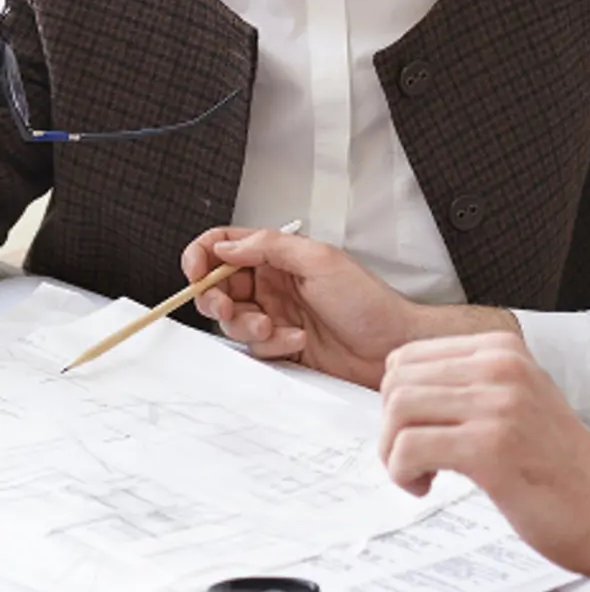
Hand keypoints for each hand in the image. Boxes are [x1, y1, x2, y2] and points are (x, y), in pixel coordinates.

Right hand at [181, 226, 420, 387]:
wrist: (390, 346)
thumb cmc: (368, 302)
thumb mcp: (320, 261)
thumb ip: (270, 248)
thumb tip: (226, 246)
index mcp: (281, 255)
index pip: (227, 245)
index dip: (203, 255)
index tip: (196, 272)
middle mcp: (274, 282)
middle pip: (220, 286)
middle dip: (216, 298)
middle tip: (230, 307)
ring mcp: (275, 314)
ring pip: (233, 319)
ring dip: (248, 325)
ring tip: (276, 328)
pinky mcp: (280, 344)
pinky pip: (253, 347)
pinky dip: (270, 346)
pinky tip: (297, 341)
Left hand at [379, 332, 589, 591]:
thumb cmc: (564, 468)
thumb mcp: (518, 401)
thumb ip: (471, 386)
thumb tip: (402, 393)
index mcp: (503, 350)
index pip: (409, 355)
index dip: (397, 400)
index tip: (418, 431)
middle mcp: (501, 366)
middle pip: (396, 379)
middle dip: (390, 426)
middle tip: (414, 458)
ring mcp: (498, 403)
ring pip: (397, 409)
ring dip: (393, 452)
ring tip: (420, 474)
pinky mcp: (491, 446)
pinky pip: (409, 447)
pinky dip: (403, 473)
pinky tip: (428, 487)